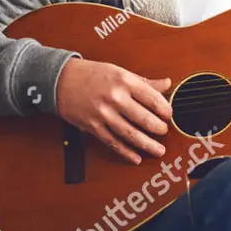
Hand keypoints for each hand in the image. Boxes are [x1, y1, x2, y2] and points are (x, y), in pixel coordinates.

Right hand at [55, 57, 172, 163]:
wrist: (60, 81)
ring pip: (130, 133)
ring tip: (159, 150)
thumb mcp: (120, 72)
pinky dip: (125, 152)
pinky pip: (112, 142)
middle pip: (143, 118)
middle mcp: (115, 98)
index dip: (165, 109)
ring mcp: (103, 114)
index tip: (169, 115)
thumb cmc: (93, 74)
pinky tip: (136, 157)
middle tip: (164, 131)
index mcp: (124, 81)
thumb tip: (167, 84)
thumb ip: (145, 82)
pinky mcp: (92, 126)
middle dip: (158, 128)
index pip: (152, 98)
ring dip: (147, 144)